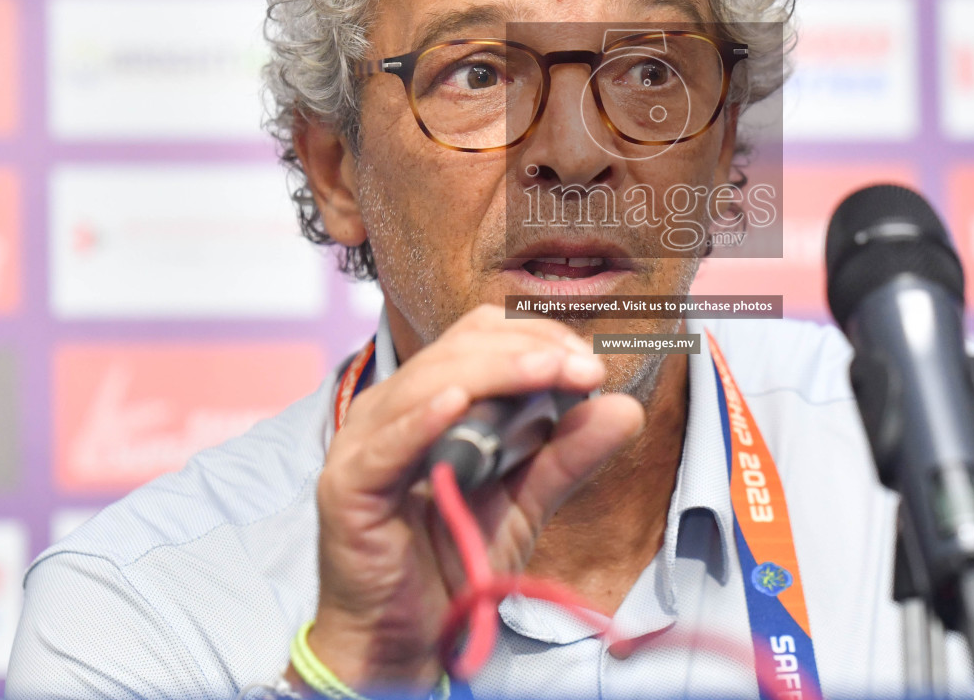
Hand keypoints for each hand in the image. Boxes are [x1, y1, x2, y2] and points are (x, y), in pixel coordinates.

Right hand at [307, 304, 644, 689]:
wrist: (402, 636)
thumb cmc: (452, 557)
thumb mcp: (526, 500)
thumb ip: (568, 454)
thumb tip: (625, 408)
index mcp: (428, 397)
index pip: (479, 337)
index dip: (537, 337)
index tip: (591, 364)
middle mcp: (392, 408)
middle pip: (457, 350)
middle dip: (527, 352)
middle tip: (584, 368)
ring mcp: (364, 443)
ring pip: (428, 382)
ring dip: (494, 373)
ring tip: (547, 372)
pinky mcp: (348, 486)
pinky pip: (386, 444)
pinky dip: (422, 420)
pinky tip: (458, 403)